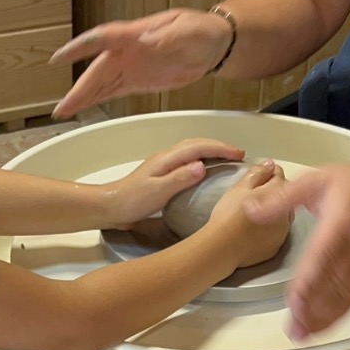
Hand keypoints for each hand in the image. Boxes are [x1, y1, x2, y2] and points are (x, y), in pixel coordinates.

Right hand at [50, 9, 231, 116]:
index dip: (80, 48)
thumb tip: (145, 40)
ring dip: (83, 97)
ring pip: (101, 83)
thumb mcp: (190, 30)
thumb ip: (169, 36)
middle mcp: (128, 50)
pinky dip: (97, 100)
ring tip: (64, 112)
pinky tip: (83, 108)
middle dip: (79, 88)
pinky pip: (113, 91)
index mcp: (137, 33)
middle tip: (62, 106)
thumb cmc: (202, 31)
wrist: (214, 45)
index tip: (61, 58)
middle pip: (97, 69)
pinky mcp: (138, 81)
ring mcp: (131, 66)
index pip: (103, 39)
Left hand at [98, 138, 244, 227]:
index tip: (238, 154)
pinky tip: (205, 169)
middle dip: (219, 146)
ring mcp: (163, 164)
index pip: (199, 147)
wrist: (110, 206)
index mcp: (167, 158)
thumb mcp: (158, 191)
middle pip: (196, 144)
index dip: (220, 148)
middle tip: (238, 155)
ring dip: (210, 150)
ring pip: (192, 150)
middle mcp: (166, 157)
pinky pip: (187, 159)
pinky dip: (201, 158)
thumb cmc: (132, 201)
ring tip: (226, 159)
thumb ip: (179, 178)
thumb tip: (202, 165)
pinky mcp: (162, 173)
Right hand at [208, 163, 291, 274]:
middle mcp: (287, 213)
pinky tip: (255, 231)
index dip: (267, 173)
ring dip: (274, 212)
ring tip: (255, 214)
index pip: (279, 175)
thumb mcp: (240, 187)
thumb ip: (258, 173)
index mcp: (279, 194)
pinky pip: (276, 234)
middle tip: (253, 195)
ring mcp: (283, 233)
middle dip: (273, 193)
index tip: (255, 176)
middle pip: (285, 196)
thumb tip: (270, 164)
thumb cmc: (229, 213)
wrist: (222, 247)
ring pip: (283, 217)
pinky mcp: (275, 248)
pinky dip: (269, 230)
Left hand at [245, 160, 349, 338]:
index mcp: (340, 224)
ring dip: (324, 317)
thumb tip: (251, 209)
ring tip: (303, 333)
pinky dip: (339, 315)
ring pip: (344, 296)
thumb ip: (282, 198)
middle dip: (313, 309)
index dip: (310, 281)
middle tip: (294, 328)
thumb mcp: (316, 180)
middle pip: (333, 284)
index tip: (294, 300)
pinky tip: (323, 327)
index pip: (323, 256)